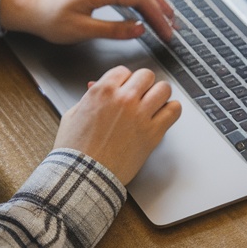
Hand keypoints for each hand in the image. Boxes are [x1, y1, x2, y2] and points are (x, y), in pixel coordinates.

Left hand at [0, 0, 174, 44]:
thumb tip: (139, 29)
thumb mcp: (80, 30)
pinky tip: (146, 9)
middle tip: (175, 27)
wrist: (28, 5)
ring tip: (167, 18)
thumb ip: (112, 30)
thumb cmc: (48, 18)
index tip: (167, 33)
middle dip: (162, 7)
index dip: (158, 16)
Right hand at [53, 65, 181, 184]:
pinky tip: (163, 115)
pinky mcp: (152, 133)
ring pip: (163, 89)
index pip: (123, 71)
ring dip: (159, 95)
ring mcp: (140, 115)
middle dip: (142, 85)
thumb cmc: (75, 150)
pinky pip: (173, 110)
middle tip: (139, 95)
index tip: (124, 89)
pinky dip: (171, 110)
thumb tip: (96, 88)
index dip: (124, 81)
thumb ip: (88, 98)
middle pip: (145, 76)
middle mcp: (123, 99)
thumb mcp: (73, 115)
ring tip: (154, 104)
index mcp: (102, 91)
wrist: (83, 176)